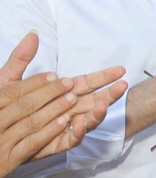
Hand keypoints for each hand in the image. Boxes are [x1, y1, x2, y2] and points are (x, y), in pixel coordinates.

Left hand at [0, 32, 126, 177]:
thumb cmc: (0, 106)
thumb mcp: (8, 79)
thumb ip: (21, 58)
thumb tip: (33, 34)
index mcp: (60, 93)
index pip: (87, 83)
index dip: (103, 77)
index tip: (119, 70)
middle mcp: (66, 110)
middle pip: (94, 101)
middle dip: (110, 94)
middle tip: (122, 86)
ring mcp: (63, 127)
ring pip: (87, 120)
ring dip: (97, 113)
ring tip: (102, 105)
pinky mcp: (54, 143)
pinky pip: (70, 140)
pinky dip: (77, 133)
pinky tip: (79, 124)